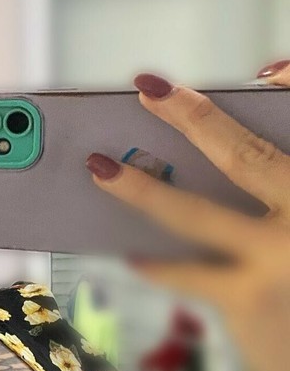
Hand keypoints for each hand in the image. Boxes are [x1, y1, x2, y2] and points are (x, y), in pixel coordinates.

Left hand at [84, 62, 289, 370]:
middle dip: (193, 117)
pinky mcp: (249, 299)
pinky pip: (185, 269)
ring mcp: (283, 257)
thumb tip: (209, 166)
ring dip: (141, 190)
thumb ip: (278, 193)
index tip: (263, 71)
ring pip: (195, 213)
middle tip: (148, 90)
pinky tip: (132, 251)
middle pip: (245, 155)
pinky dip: (156, 260)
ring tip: (99, 169)